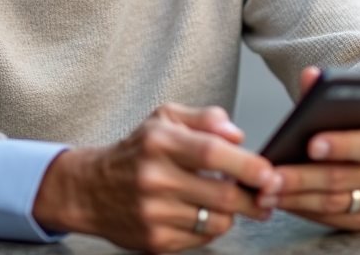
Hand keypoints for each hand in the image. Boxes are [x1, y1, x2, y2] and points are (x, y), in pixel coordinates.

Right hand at [32, 103, 281, 252]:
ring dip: (234, 212)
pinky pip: (203, 237)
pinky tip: (205, 212)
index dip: (247, 165)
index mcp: (159, 142)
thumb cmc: (136, 150)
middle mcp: (154, 178)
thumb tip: (238, 134)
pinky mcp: (154, 240)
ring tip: (231, 200)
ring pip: (217, 220)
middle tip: (267, 193)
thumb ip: (205, 118)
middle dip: (254, 197)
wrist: (90, 189)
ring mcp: (153, 213)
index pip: (212, 152)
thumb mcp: (165, 118)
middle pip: (222, 194)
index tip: (269, 172)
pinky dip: (213, 226)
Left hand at [260, 67, 359, 230]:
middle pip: (346, 178)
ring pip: (337, 203)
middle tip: (270, 177)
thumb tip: (310, 75)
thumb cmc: (358, 125)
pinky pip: (335, 220)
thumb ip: (326, 92)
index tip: (310, 145)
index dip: (341, 146)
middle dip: (303, 178)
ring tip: (266, 191)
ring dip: (297, 198)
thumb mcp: (348, 105)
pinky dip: (305, 211)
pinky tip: (282, 201)